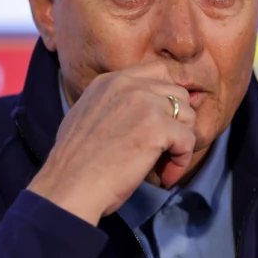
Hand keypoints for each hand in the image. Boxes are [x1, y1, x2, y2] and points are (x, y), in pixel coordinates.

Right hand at [27, 63, 196, 225]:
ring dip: (181, 141)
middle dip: (178, 121)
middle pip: (178, 92)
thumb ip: (114, 104)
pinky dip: (181, 161)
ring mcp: (144, 103)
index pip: (158, 72)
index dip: (166, 98)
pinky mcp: (157, 127)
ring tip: (164, 163)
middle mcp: (128, 84)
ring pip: (188, 114)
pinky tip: (166, 175)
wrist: (69, 186)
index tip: (160, 123)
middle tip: (165, 148)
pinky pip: (188, 140)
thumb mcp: (87, 116)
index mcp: (110, 80)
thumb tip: (142, 112)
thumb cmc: (75, 163)